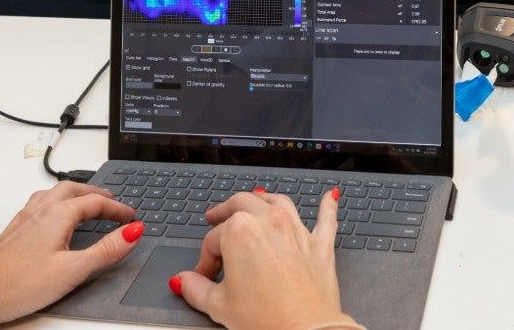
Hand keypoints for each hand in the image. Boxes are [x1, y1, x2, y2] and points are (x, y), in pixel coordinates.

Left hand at [0, 182, 141, 329]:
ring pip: (55, 193)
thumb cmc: (19, 285)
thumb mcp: (73, 270)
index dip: (118, 208)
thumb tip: (133, 232)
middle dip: (97, 193)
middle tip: (114, 203)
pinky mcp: (14, 230)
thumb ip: (106, 251)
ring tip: (88, 203)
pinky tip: (54, 217)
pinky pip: (40, 203)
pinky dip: (58, 202)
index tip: (132, 218)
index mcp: (58, 214)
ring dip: (76, 193)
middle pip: (74, 189)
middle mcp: (40, 210)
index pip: (96, 202)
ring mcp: (24, 218)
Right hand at [172, 189, 358, 328]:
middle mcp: (269, 222)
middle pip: (241, 205)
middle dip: (224, 212)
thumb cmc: (267, 320)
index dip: (205, 260)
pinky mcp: (320, 245)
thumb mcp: (219, 306)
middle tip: (215, 217)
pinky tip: (330, 197)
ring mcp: (296, 231)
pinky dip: (327, 207)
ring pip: (277, 202)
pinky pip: (326, 219)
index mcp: (239, 232)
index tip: (205, 276)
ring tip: (255, 199)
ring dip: (263, 199)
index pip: (213, 240)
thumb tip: (183, 282)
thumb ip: (196, 289)